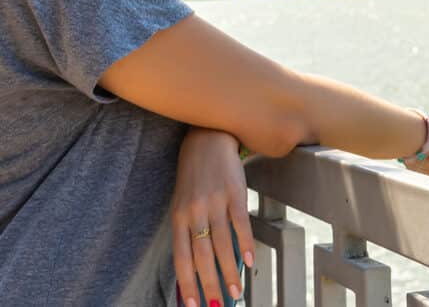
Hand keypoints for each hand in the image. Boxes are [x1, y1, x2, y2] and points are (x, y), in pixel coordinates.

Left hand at [171, 126, 254, 306]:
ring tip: (237, 292)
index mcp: (178, 217)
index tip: (193, 306)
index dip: (186, 284)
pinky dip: (245, 243)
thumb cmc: (195, 176)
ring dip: (230, 271)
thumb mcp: (185, 202)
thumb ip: (190, 231)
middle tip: (219, 305)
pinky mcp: (234, 192)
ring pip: (221, 244)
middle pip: (202, 256)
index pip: (181, 258)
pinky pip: (240, 223)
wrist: (207, 138)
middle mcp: (194, 212)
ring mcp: (214, 202)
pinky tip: (250, 260)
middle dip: (210, 285)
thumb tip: (201, 266)